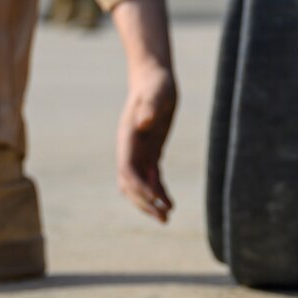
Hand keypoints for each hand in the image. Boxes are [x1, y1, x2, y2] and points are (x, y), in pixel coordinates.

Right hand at [115, 59, 177, 221]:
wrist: (154, 78)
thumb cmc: (156, 84)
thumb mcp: (157, 93)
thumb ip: (151, 107)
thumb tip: (145, 123)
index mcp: (128, 139)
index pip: (128, 172)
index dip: (141, 189)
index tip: (156, 201)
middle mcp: (129, 149)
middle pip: (130, 185)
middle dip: (144, 203)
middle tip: (163, 218)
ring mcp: (138, 152)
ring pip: (139, 185)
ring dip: (150, 202)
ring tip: (167, 217)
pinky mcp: (150, 152)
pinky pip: (151, 177)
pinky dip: (159, 191)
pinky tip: (170, 202)